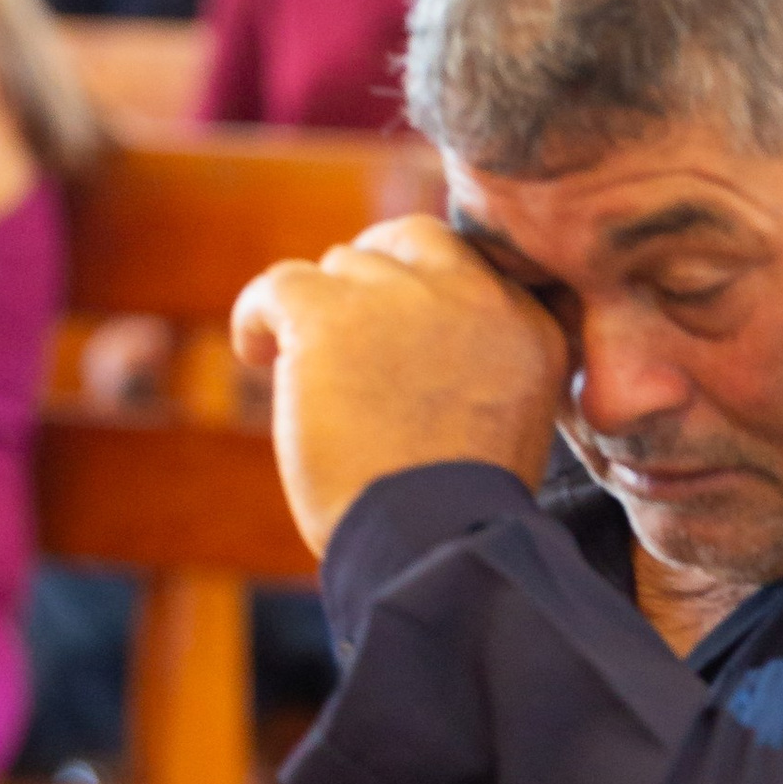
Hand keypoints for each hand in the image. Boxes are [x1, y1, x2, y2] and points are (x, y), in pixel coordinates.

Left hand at [231, 215, 568, 557]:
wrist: (432, 541)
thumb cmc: (460, 511)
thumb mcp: (511, 422)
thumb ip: (482, 366)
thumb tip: (415, 347)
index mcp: (528, 324)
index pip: (470, 265)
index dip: (427, 291)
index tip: (401, 332)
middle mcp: (473, 295)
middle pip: (410, 243)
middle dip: (376, 273)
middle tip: (346, 322)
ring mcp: (401, 298)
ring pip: (343, 264)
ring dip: (323, 310)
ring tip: (300, 365)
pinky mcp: (331, 315)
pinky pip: (280, 283)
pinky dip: (257, 315)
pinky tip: (254, 353)